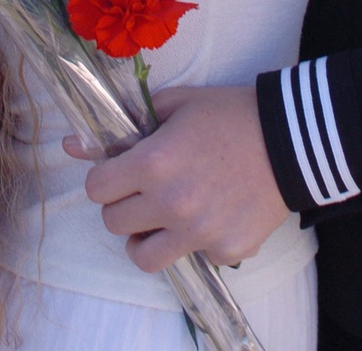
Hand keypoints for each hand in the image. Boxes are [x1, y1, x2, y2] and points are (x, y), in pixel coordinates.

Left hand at [63, 84, 289, 272]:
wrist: (291, 138)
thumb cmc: (228, 113)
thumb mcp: (175, 105)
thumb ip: (124, 127)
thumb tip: (70, 144)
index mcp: (154, 162)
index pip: (96, 189)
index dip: (105, 179)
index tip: (120, 173)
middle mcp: (171, 203)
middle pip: (114, 224)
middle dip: (123, 206)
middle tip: (145, 191)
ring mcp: (199, 232)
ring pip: (143, 257)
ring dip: (147, 237)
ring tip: (165, 217)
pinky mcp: (226, 251)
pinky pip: (194, 257)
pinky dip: (198, 241)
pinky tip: (215, 212)